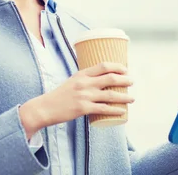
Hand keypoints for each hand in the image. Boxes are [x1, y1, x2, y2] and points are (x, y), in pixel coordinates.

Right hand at [19, 62, 134, 137]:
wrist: (46, 107)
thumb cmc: (60, 95)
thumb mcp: (72, 81)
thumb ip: (85, 79)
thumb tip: (101, 79)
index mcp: (82, 74)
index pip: (103, 66)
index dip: (117, 66)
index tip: (125, 69)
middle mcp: (84, 83)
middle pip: (110, 78)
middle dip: (124, 79)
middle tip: (132, 81)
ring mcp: (84, 96)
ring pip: (110, 94)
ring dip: (124, 97)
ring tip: (132, 98)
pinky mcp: (83, 108)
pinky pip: (103, 109)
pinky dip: (115, 110)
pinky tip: (121, 112)